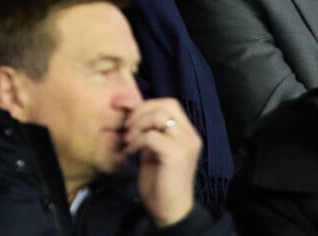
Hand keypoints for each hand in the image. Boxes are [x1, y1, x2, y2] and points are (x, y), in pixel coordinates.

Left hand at [123, 98, 201, 226]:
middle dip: (142, 111)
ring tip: (128, 140)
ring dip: (138, 125)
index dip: (148, 105)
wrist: (170, 212)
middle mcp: (190, 135)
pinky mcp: (175, 154)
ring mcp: (185, 144)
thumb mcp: (155, 151)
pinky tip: (129, 152)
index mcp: (187, 133)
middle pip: (166, 105)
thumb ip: (150, 133)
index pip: (170, 104)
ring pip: (159, 116)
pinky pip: (151, 136)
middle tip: (127, 126)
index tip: (129, 115)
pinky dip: (136, 141)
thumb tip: (133, 115)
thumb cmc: (161, 183)